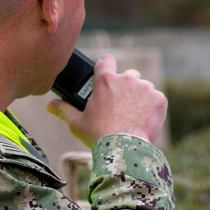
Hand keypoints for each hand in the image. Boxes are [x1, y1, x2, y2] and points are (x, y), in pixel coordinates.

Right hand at [47, 54, 166, 146]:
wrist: (124, 149)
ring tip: (133, 116)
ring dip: (140, 97)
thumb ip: (64, 110)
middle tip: (120, 106)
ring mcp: (145, 87)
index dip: (106, 66)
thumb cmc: (98, 135)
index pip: (106, 60)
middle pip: (128, 75)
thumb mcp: (77, 123)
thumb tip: (50, 105)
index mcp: (105, 80)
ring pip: (143, 87)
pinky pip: (156, 98)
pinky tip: (144, 120)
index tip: (106, 73)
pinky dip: (152, 107)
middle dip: (125, 87)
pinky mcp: (159, 99)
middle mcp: (126, 78)